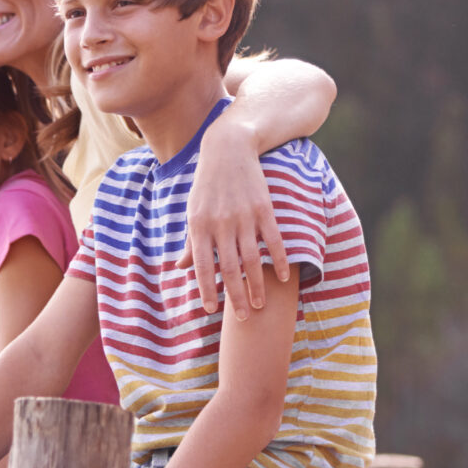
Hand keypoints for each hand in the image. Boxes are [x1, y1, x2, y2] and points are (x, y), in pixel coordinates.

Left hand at [181, 137, 290, 318]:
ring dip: (257, 285)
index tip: (211, 309)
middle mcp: (222, 225)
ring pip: (253, 259)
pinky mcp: (265, 209)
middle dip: (236, 296)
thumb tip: (181, 268)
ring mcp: (245, 217)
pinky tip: (286, 277)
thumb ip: (192, 241)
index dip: (207, 289)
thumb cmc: (206, 185)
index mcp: (200, 227)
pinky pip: (274, 240)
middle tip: (242, 318)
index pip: (203, 266)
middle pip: (230, 268)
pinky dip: (281, 259)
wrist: (228, 149)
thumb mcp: (192, 211)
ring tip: (260, 305)